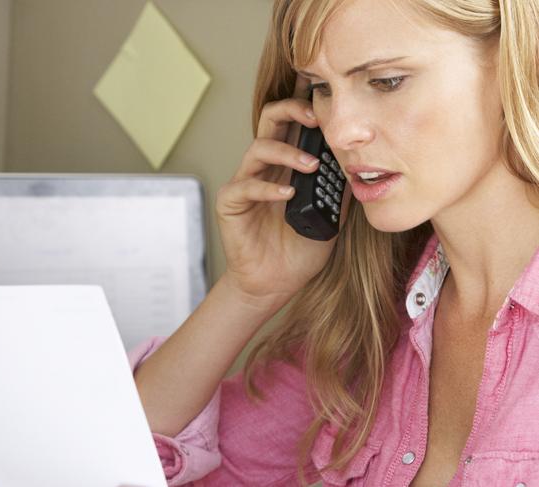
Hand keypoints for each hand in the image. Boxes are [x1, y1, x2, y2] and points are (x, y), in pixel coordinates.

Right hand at [215, 74, 350, 303]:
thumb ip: (340, 187)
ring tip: (312, 167)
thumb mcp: (332, 214)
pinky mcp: (231, 203)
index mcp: (287, 164)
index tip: (330, 99)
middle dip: (292, 110)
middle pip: (270, 119)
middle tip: (317, 117)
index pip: (293, 123)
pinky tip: (288, 195)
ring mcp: (245, 182)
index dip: (306, 105)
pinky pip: (245, 186)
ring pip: (258, 148)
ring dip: (287, 152)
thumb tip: (363, 162)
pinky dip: (268, 187)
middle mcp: (265, 167)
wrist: (275, 283)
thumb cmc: (300, 249)